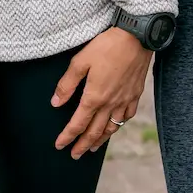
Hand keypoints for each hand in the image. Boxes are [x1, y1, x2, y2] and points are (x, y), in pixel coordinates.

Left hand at [52, 27, 151, 157]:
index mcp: (94, 97)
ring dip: (100, 140)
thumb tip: (55, 103)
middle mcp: (110, 104)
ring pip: (112, 128)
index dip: (68, 136)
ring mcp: (125, 100)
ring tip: (92, 148)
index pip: (78, 124)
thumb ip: (67, 84)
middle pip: (94, 131)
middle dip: (82, 145)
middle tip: (74, 155)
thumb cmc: (107, 46)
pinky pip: (127, 117)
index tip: (59, 145)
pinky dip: (119, 125)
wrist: (136, 37)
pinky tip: (115, 126)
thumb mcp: (81, 61)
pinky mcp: (135, 94)